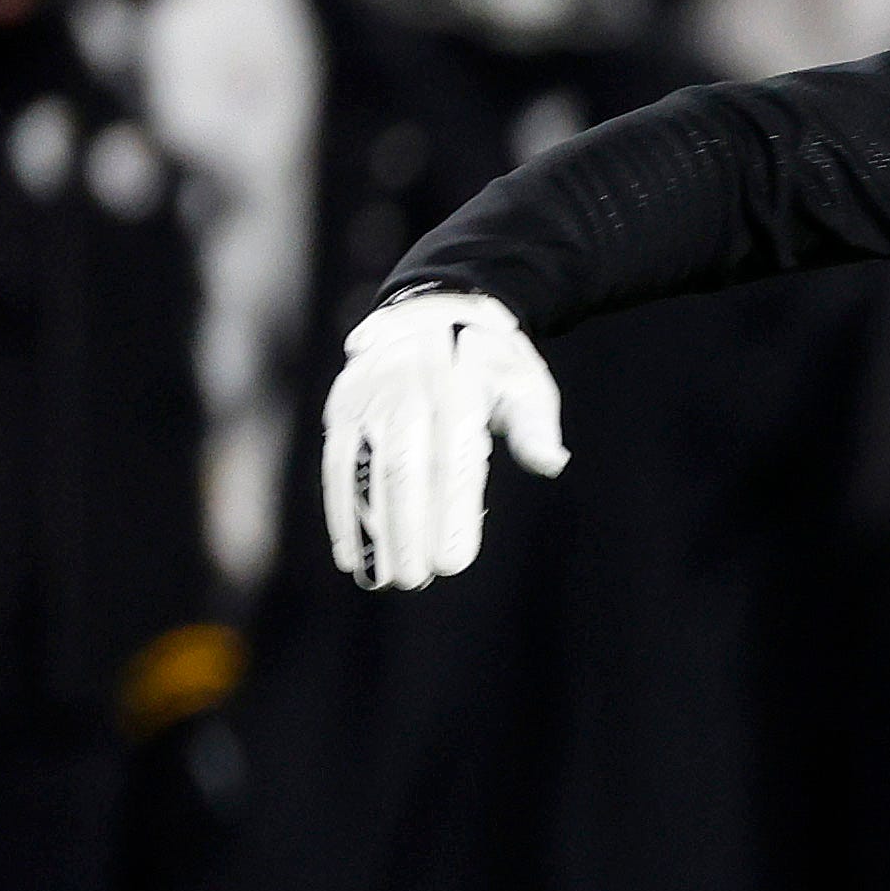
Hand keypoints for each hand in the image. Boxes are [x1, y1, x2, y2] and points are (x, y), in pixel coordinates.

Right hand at [319, 290, 565, 587]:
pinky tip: (352, 554)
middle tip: (417, 581)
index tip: (454, 563)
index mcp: (459, 387)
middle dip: (408, 529)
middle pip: (405, 471)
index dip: (452, 514)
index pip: (454, 461)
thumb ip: (534, 426)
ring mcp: (369, 397)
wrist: (435, 309)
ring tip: (383, 580)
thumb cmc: (492, 364)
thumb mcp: (526, 384)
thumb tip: (553, 462)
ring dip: (371, 528)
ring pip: (365, 471)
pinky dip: (340, 510)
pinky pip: (336, 463)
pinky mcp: (343, 406)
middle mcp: (408, 390)